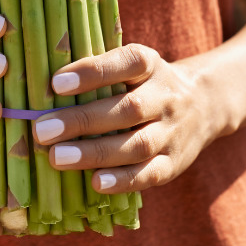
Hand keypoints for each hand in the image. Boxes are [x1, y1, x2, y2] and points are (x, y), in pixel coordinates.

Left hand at [30, 44, 220, 193]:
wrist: (205, 104)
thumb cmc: (144, 83)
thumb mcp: (132, 64)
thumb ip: (97, 70)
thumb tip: (41, 83)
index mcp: (151, 65)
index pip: (127, 63)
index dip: (93, 72)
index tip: (55, 83)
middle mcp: (165, 97)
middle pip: (127, 110)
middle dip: (82, 121)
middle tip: (41, 129)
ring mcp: (171, 132)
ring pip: (136, 145)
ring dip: (95, 153)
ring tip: (57, 157)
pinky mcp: (174, 163)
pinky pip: (150, 174)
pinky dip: (123, 180)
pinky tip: (95, 183)